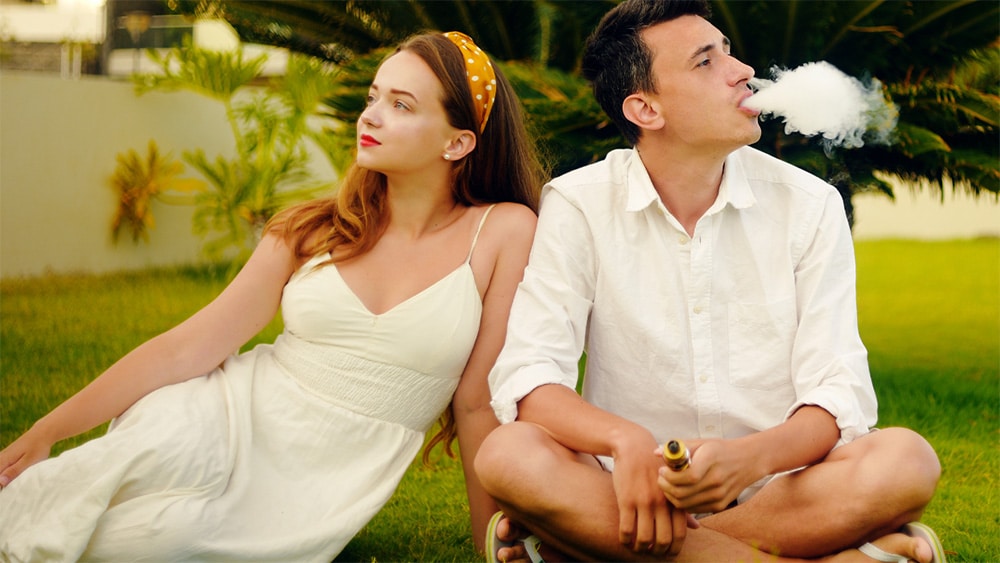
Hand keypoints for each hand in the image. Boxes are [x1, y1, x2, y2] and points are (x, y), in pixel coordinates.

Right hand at [0, 428, 53, 488]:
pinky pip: (2, 468)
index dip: (0, 486)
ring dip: (3, 480)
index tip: (4, 491)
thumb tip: (0, 481)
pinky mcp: (8, 457)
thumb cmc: (38, 447)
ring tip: (7, 488)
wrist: (43, 433)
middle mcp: (1, 458)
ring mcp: (4, 457)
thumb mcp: (29, 461)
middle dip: (1, 483)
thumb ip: (15, 471)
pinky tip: (9, 480)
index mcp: (4, 460)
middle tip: (6, 491)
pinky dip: (4, 475)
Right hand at [611, 430, 692, 555]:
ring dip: (641, 549)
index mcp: (674, 499)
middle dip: (658, 552)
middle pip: (663, 539)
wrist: (633, 447)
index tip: (668, 554)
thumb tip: (696, 528)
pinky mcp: (626, 500)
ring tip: (638, 548)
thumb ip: (683, 507)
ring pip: (644, 538)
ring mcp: (643, 502)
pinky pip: (626, 529)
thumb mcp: (673, 485)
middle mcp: (661, 502)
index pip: (680, 533)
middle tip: (652, 553)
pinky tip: (625, 540)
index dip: (674, 549)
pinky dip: (625, 540)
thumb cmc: (653, 467)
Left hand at [656, 438, 762, 513]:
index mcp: (711, 460)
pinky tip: (680, 491)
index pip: (688, 476)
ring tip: (668, 484)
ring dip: (671, 495)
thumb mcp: (700, 442)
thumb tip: (656, 452)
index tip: (662, 470)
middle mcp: (717, 480)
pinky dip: (682, 502)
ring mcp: (719, 495)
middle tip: (661, 478)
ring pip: (685, 504)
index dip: (670, 476)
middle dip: (665, 486)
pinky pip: (693, 509)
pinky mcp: (719, 506)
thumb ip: (678, 447)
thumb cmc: (719, 450)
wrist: (747, 461)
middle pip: (682, 493)